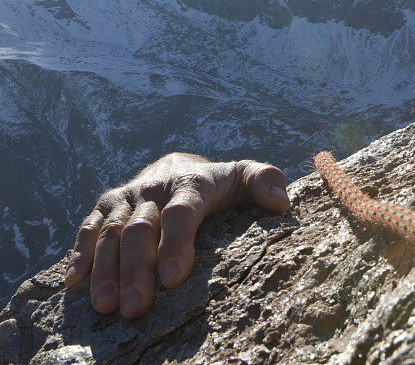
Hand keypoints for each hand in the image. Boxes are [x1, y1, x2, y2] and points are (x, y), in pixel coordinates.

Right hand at [64, 152, 289, 317]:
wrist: (179, 165)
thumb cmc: (219, 184)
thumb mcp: (245, 178)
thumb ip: (265, 182)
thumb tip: (281, 204)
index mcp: (193, 183)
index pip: (182, 212)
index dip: (177, 242)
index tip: (175, 278)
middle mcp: (156, 188)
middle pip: (141, 229)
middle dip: (136, 269)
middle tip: (134, 308)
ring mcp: (129, 196)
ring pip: (111, 231)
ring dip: (105, 269)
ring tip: (105, 307)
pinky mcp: (108, 204)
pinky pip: (89, 227)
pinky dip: (80, 252)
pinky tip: (74, 283)